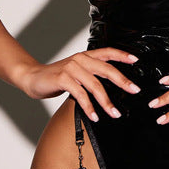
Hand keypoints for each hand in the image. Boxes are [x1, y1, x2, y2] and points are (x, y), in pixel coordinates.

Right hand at [17, 48, 140, 120]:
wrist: (33, 77)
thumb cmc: (57, 76)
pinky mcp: (63, 79)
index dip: (122, 55)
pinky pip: (80, 95)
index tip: (135, 60)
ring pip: (95, 85)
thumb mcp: (76, 71)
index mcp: (85, 56)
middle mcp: (80, 59)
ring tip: (114, 113)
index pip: (107, 52)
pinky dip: (89, 108)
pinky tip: (94, 116)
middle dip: (122, 81)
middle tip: (134, 90)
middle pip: (106, 69)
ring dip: (106, 102)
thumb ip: (91, 73)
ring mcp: (71, 68)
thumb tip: (111, 83)